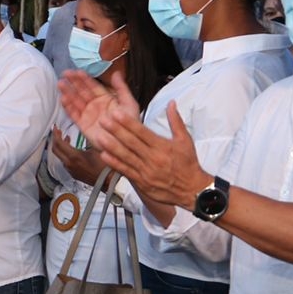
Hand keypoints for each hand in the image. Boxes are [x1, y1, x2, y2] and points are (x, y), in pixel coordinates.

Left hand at [51, 127, 107, 185]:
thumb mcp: (96, 148)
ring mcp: (71, 170)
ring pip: (60, 156)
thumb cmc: (105, 166)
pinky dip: (66, 154)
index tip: (55, 128)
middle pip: (55, 150)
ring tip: (67, 138)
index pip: (58, 143)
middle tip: (58, 132)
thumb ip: (87, 138)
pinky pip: (66, 162)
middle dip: (55, 140)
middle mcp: (69, 164)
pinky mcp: (74, 174)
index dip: (55, 134)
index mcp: (74, 157)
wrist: (109, 181)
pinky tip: (73, 151)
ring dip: (61, 147)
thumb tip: (84, 130)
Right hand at [56, 69, 136, 146]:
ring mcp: (88, 115)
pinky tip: (63, 99)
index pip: (93, 86)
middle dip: (73, 82)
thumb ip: (122, 88)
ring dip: (68, 92)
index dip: (84, 78)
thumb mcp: (129, 104)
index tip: (77, 71)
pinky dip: (68, 107)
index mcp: (106, 99)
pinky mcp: (83, 125)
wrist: (125, 143)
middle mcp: (95, 106)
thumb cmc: (130, 125)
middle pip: (82, 91)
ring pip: (76, 101)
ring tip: (60, 84)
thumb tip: (116, 73)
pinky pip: (74, 115)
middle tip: (65, 73)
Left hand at [94, 96, 210, 208]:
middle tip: (103, 120)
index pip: (142, 132)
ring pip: (126, 156)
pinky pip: (126, 171)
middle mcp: (153, 158)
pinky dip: (114, 163)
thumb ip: (176, 121)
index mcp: (162, 146)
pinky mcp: (142, 182)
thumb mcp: (185, 140)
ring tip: (99, 136)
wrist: (192, 190)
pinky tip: (103, 155)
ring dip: (112, 146)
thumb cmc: (188, 164)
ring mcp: (146, 171)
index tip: (116, 113)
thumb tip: (171, 103)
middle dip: (116, 131)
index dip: (128, 122)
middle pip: (131, 143)